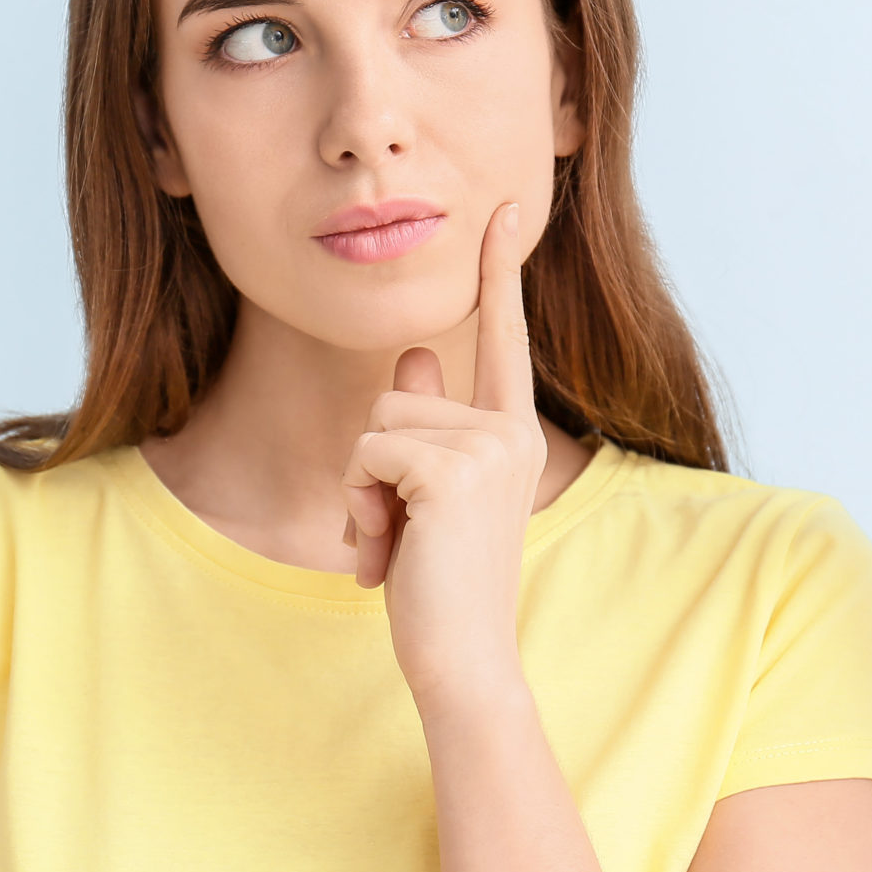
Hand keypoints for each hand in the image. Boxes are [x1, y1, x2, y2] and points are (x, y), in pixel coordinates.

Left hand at [342, 203, 545, 709]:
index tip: (501, 208)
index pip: (504, 336)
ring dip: (360, 492)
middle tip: (398, 535)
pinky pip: (366, 454)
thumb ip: (423, 422)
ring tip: (393, 547)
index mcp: (512, 433)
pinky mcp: (450, 472)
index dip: (498, 271)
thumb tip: (413, 353)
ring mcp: (487, 449)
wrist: (461, 664)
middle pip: (395, 396)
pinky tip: (386, 557)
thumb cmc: (439, 587)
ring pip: (374, 424)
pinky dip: (359, 508)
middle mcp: (510, 432)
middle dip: (372, 468)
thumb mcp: (425, 496)